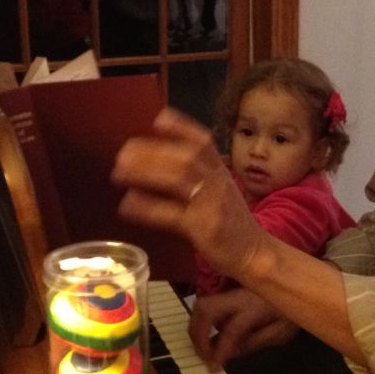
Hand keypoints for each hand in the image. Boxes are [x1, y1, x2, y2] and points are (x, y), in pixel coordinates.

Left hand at [112, 108, 268, 279]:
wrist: (255, 253)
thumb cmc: (232, 223)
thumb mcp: (220, 191)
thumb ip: (198, 177)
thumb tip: (158, 164)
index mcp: (220, 171)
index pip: (203, 141)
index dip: (181, 128)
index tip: (158, 120)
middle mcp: (218, 183)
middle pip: (186, 157)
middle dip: (151, 151)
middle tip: (122, 154)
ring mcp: (212, 204)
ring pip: (179, 179)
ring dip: (145, 173)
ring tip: (118, 173)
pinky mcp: (204, 228)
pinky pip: (171, 214)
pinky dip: (147, 207)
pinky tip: (127, 205)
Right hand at [188, 288, 298, 370]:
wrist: (301, 284)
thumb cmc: (293, 310)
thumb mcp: (281, 332)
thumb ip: (255, 342)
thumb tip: (230, 353)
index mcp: (256, 307)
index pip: (232, 329)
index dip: (219, 350)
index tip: (213, 367)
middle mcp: (240, 295)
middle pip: (205, 308)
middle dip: (197, 335)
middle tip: (202, 356)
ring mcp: (232, 290)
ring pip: (202, 304)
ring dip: (197, 327)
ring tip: (202, 348)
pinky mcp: (229, 291)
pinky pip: (210, 304)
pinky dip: (204, 321)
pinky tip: (210, 336)